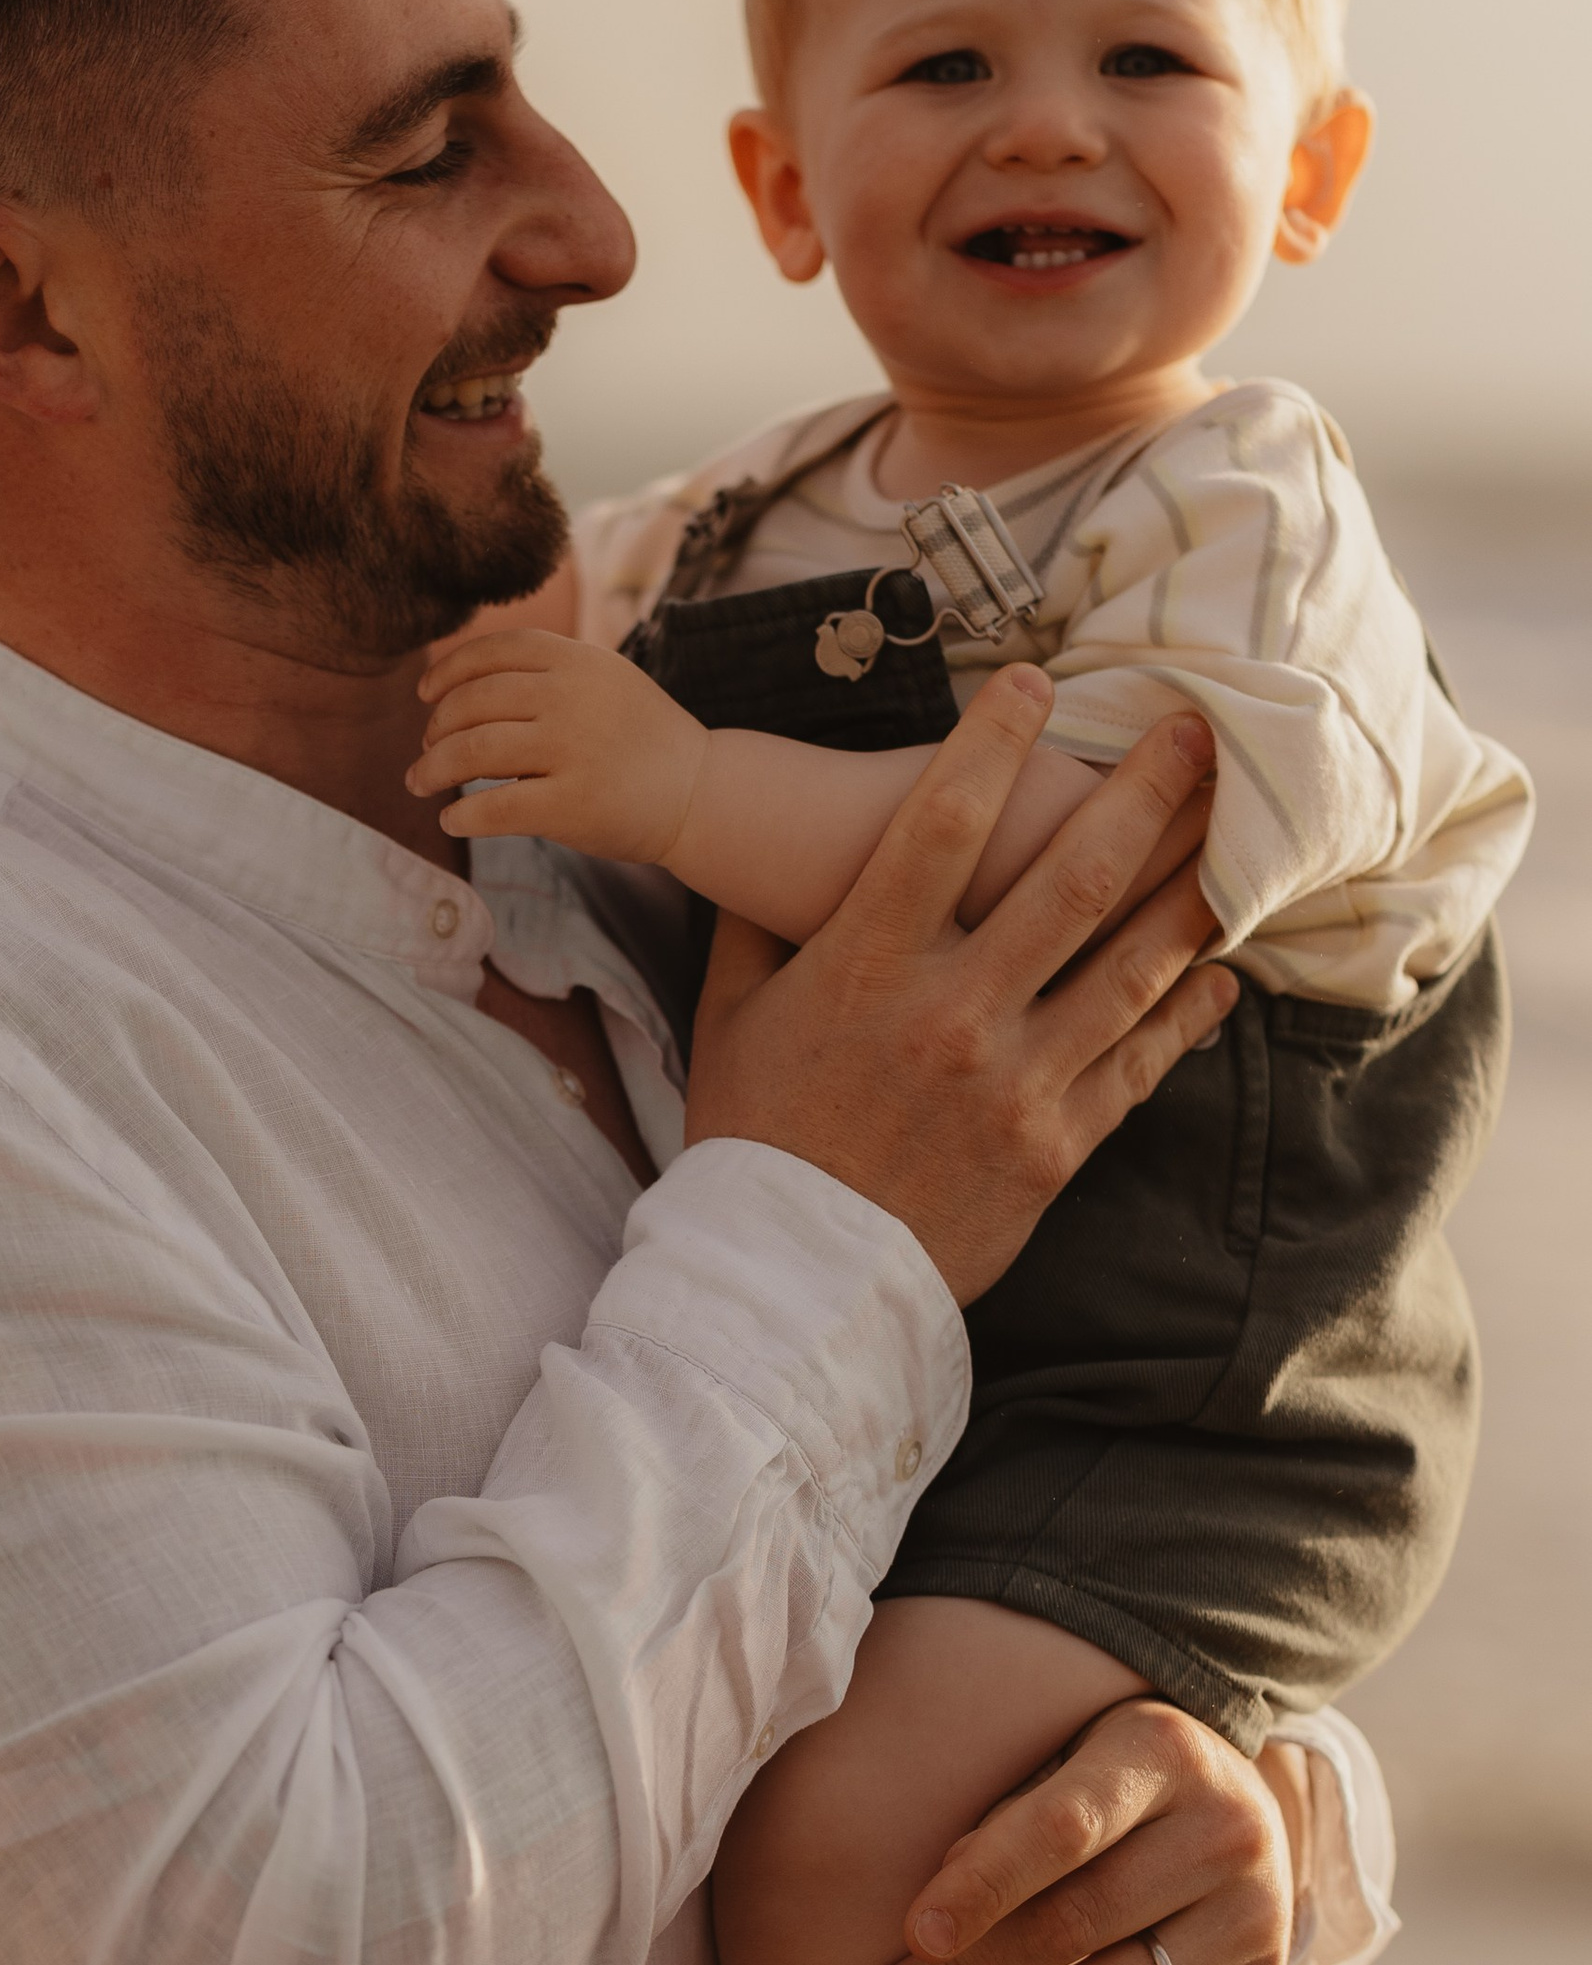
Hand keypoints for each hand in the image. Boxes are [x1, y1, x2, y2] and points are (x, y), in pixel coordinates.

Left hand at [408, 628, 706, 865]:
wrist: (701, 792)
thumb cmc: (641, 741)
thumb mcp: (604, 681)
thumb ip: (548, 674)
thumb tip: (460, 685)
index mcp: (578, 661)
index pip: (495, 651)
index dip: (449, 670)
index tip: (425, 695)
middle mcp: (572, 697)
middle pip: (473, 703)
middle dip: (436, 729)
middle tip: (425, 752)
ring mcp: (572, 750)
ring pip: (472, 752)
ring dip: (433, 770)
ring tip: (421, 784)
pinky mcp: (572, 804)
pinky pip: (494, 808)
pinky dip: (462, 815)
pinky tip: (453, 820)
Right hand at [684, 663, 1227, 1303]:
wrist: (791, 1281)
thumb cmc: (755, 1138)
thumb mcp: (733, 1016)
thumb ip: (759, 924)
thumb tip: (770, 849)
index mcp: (867, 966)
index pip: (943, 822)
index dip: (995, 742)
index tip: (1035, 684)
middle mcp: (954, 1012)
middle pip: (1073, 876)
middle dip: (1144, 793)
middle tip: (1193, 734)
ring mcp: (1016, 1082)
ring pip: (1131, 962)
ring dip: (1191, 884)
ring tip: (1232, 830)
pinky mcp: (1057, 1146)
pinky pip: (1142, 1060)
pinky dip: (1187, 1007)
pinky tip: (1219, 966)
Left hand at [863, 1702, 1297, 1964]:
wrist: (1215, 1803)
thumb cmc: (1088, 1780)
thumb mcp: (1047, 1761)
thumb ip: (997, 1824)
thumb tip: (931, 1926)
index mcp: (1161, 1753)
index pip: (1064, 1828)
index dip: (986, 1884)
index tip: (913, 1936)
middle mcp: (1227, 1832)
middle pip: (1081, 1923)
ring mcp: (1256, 1917)